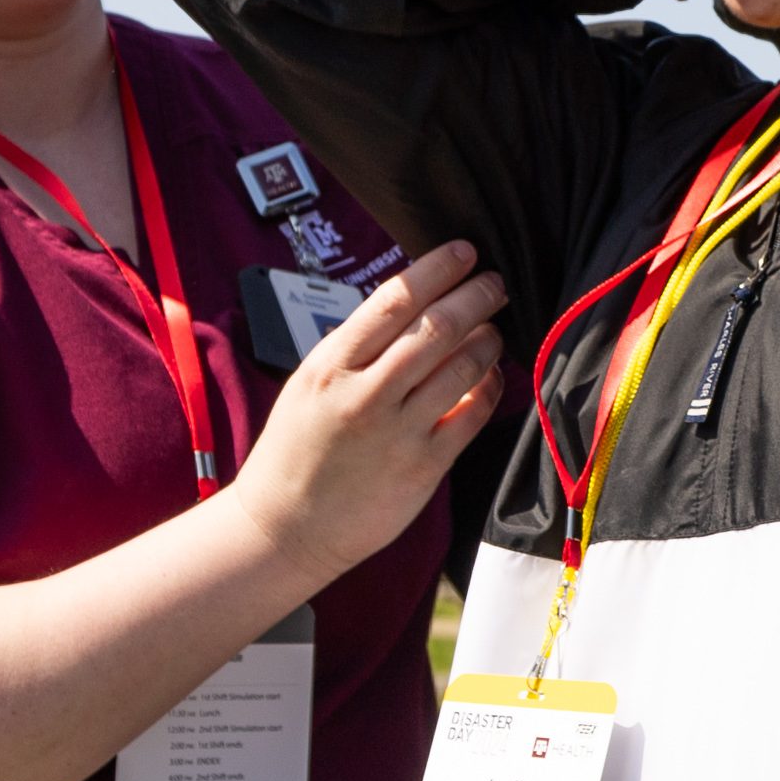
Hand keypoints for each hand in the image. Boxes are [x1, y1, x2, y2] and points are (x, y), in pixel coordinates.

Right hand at [231, 241, 504, 580]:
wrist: (285, 528)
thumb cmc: (297, 451)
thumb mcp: (311, 384)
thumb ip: (357, 349)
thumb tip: (413, 307)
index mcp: (332, 365)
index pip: (394, 299)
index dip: (437, 268)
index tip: (464, 252)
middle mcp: (365, 393)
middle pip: (438, 327)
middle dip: (476, 296)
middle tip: (494, 283)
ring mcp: (397, 432)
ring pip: (462, 367)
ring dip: (488, 340)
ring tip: (493, 331)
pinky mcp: (423, 468)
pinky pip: (471, 415)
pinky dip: (488, 388)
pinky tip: (491, 377)